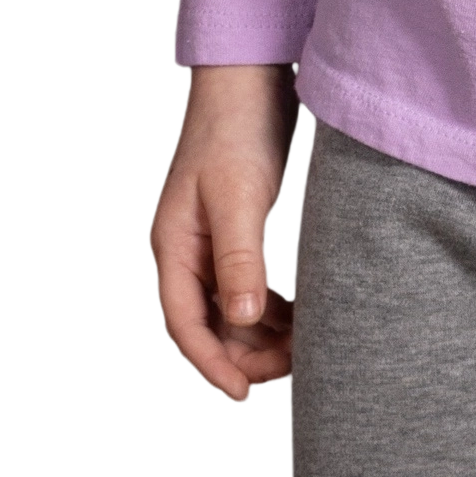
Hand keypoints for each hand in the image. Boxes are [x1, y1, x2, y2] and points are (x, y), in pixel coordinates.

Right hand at [151, 64, 297, 403]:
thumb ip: (238, 259)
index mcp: (173, 248)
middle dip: (243, 356)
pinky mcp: (239, 234)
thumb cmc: (235, 131)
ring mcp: (212, 245)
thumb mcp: (236, 196)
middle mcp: (187, 253)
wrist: (250, 80)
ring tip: (302, 351)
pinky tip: (301, 318)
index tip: (245, 396)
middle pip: (208, 326)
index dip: (212, 366)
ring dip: (261, 336)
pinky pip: (249, 287)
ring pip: (231, 311)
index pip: (185, 326)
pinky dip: (272, 309)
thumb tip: (245, 321)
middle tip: (290, 373)